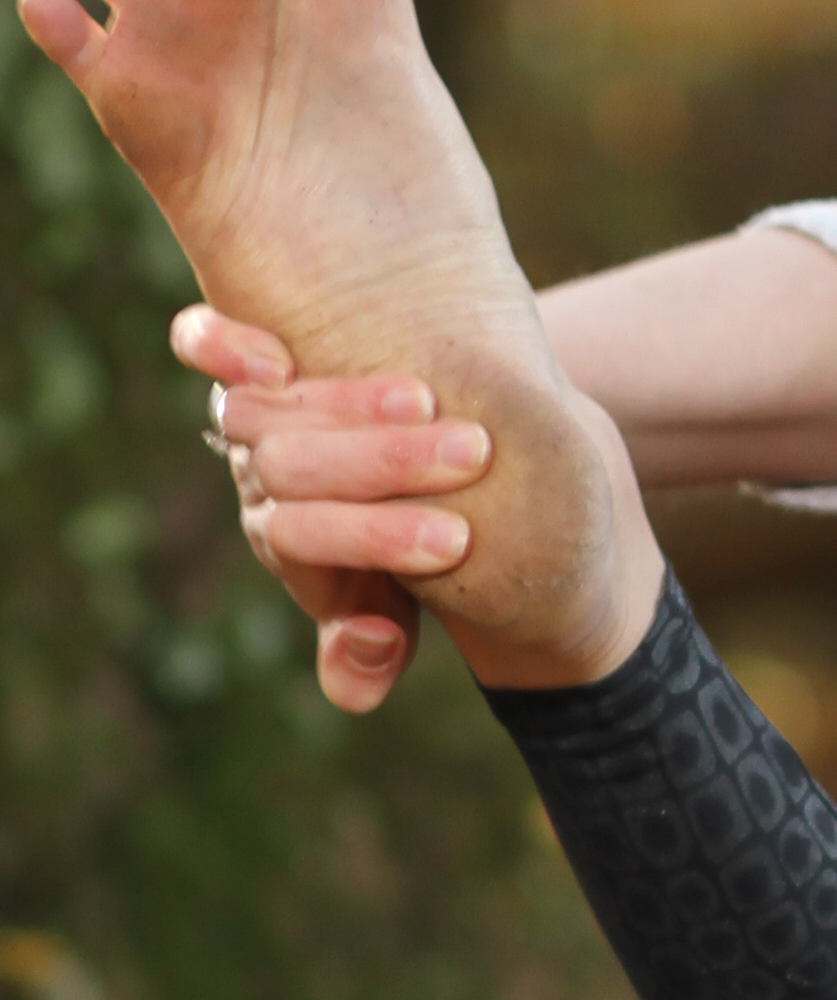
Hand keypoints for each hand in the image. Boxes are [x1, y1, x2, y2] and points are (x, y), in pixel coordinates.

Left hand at [173, 304, 492, 714]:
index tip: (457, 541)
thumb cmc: (404, 550)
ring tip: (430, 400)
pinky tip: (276, 357)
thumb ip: (368, 654)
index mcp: (291, 545)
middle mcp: (261, 478)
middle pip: (292, 469)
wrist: (404, 467)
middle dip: (384, 465)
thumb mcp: (394, 608)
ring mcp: (249, 416)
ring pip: (263, 408)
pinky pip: (200, 345)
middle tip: (474, 454)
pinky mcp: (246, 359)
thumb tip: (371, 641)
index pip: (310, 541)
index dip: (377, 539)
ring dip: (347, 404)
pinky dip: (221, 347)